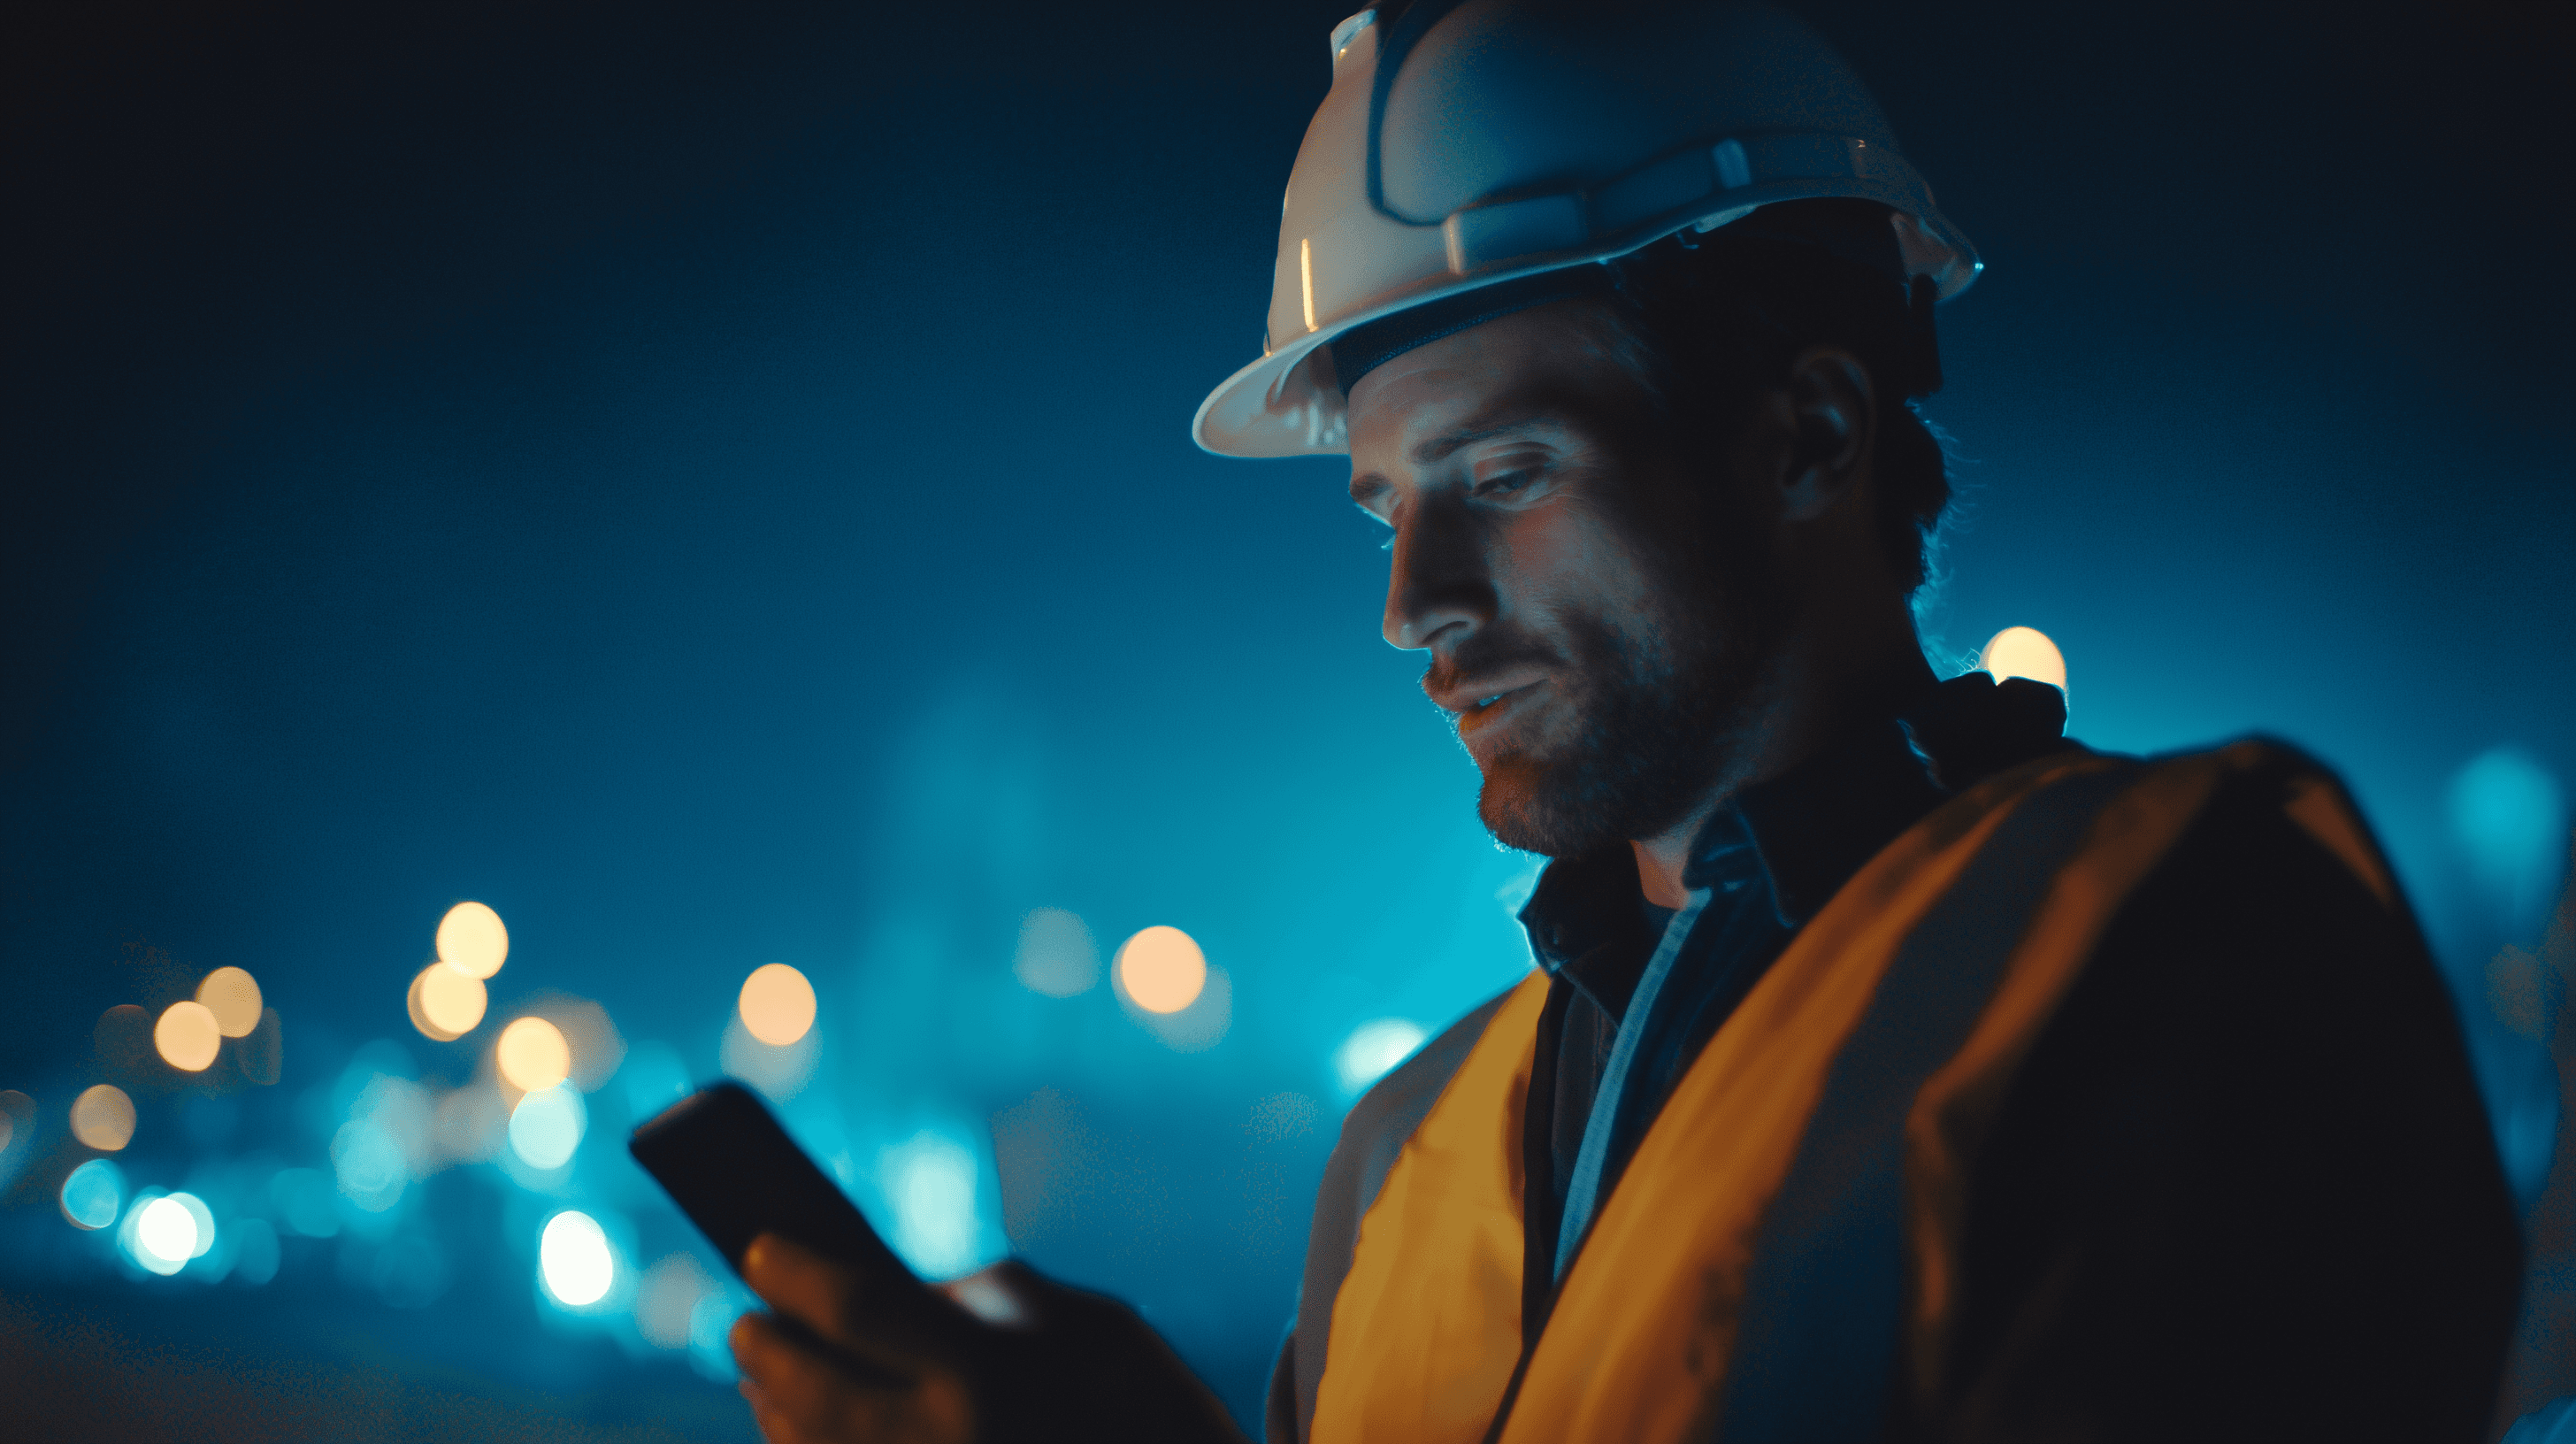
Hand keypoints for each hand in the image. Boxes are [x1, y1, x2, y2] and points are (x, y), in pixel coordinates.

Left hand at [729, 1233, 1246, 1443]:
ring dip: (777, 1413)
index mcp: (986, 1373)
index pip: (853, 1307)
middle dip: (765, 1351)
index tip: (758, 1250)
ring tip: (765, 1376)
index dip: (793, 1273)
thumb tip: (909, 1299)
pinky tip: (802, 1431)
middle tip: (743, 1322)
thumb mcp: (1089, 1324)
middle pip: (809, 1394)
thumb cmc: (1152, 1406)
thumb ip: (992, 1303)